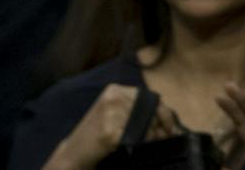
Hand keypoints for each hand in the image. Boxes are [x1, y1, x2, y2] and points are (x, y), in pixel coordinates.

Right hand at [47, 84, 179, 168]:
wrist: (73, 153)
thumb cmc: (96, 135)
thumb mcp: (114, 114)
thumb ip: (137, 110)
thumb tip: (170, 120)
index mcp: (115, 89)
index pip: (149, 98)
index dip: (163, 113)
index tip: (171, 127)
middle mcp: (113, 97)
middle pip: (149, 112)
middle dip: (160, 127)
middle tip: (164, 139)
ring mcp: (111, 113)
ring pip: (145, 125)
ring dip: (153, 137)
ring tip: (152, 144)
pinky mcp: (110, 131)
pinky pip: (136, 138)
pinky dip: (142, 144)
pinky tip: (139, 149)